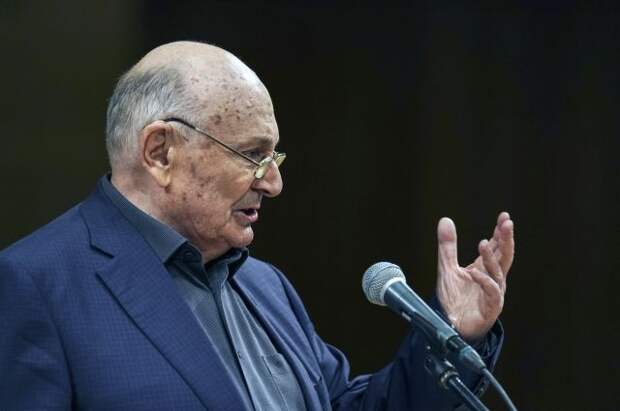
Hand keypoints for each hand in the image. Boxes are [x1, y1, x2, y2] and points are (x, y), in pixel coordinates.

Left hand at [436, 212, 514, 340]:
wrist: (450, 325)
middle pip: (504, 257)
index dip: (500, 233)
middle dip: (506, 239)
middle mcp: (492, 279)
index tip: (504, 217)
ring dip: (491, 258)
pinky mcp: (490, 308)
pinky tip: (474, 272)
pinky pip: (491, 293)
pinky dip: (483, 281)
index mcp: (484, 269)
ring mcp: (493, 293)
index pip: (497, 248)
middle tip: (507, 223)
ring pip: (498, 273)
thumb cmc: (454, 299)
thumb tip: (445, 220)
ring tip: (483, 243)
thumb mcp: (447, 267)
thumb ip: (448, 246)